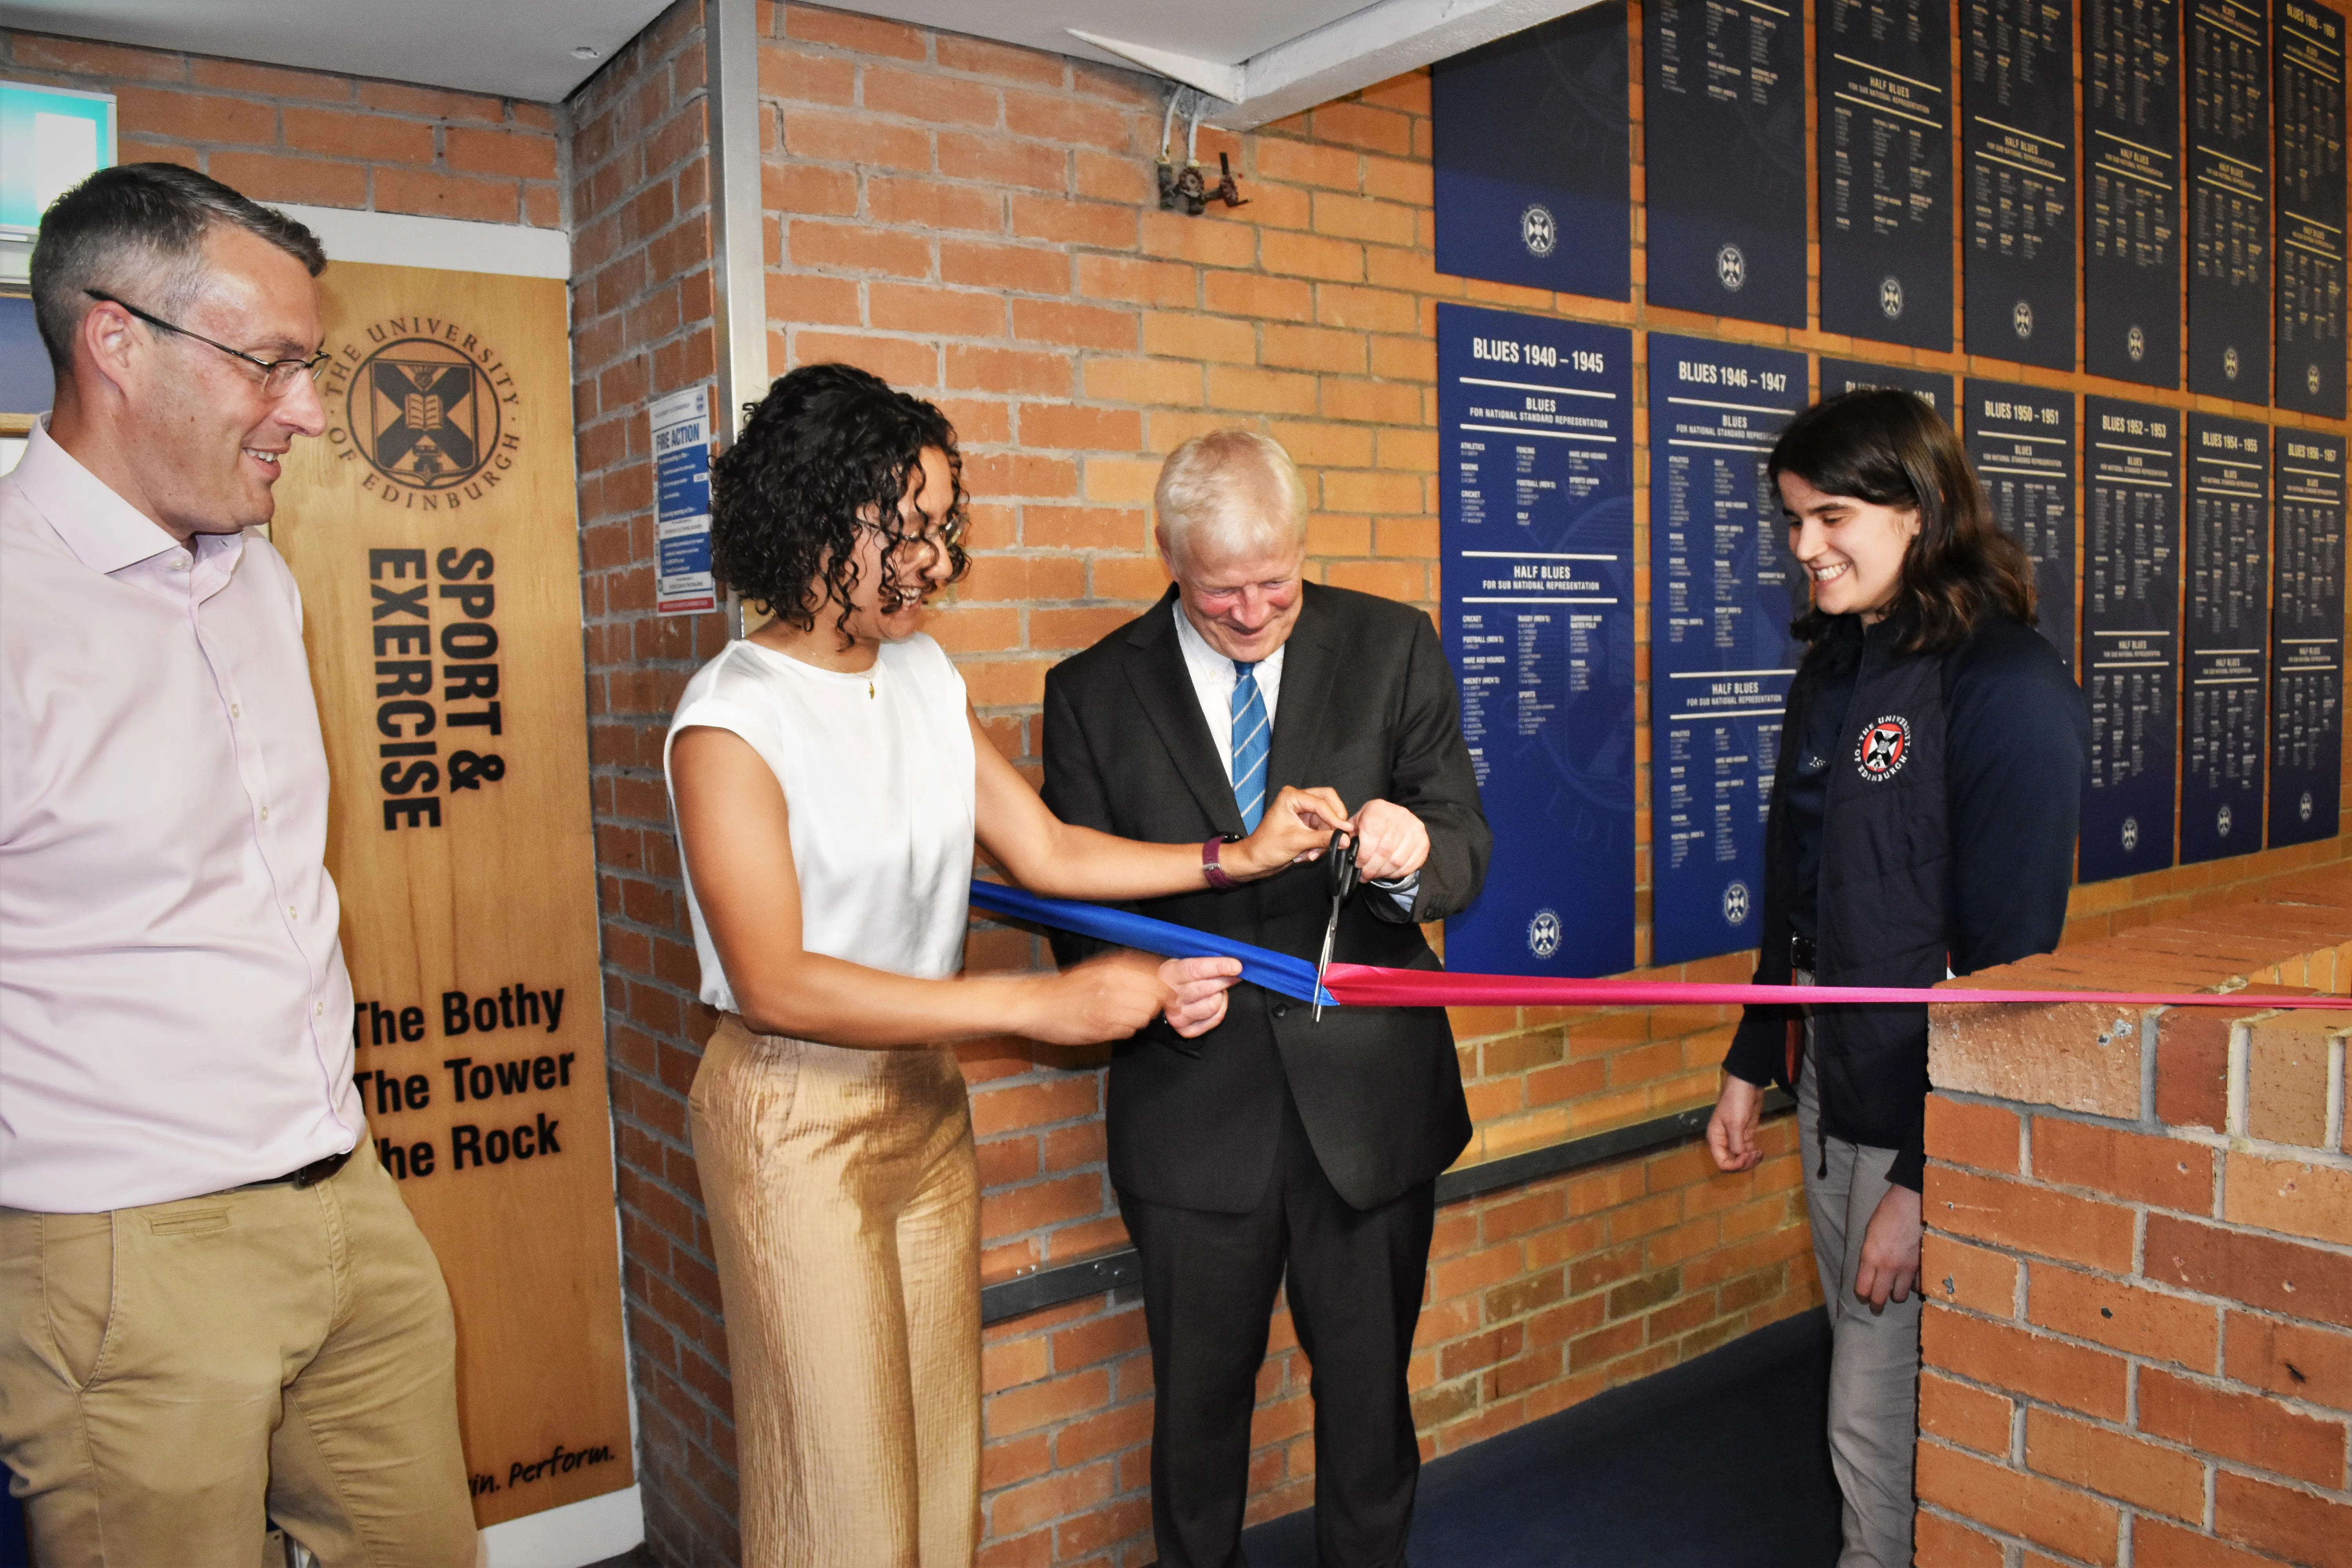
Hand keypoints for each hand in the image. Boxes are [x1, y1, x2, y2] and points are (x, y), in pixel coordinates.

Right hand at [1023, 954, 1171, 1045]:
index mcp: (1115, 966)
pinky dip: (1124, 1030)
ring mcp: (1109, 1006)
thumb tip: (1160, 976)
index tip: (1159, 994)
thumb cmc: (1068, 987)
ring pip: (1144, 1017)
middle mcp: (1115, 983)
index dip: (1163, 989)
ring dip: (1137, 1019)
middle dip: (1151, 1005)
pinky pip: (1129, 1031)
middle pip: (1156, 999)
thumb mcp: (1099, 968)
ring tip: (1119, 1015)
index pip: (1159, 978)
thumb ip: (1129, 971)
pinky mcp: (1102, 1027)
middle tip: (1135, 1006)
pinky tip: (1108, 1024)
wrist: (1037, 1003)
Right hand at [1161, 955, 1239, 1037]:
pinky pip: (1215, 1019)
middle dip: (1226, 980)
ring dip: (1221, 995)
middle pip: (1207, 989)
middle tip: (1234, 973)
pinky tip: (1216, 1000)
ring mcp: (1178, 1016)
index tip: (1236, 965)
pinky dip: (1221, 1008)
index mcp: (1169, 974)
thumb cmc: (1177, 975)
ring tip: (1218, 989)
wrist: (1160, 998)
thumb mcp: (1182, 959)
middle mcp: (1171, 997)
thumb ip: (1201, 958)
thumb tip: (1228, 958)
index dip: (1218, 967)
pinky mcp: (1186, 1030)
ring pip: (1213, 1005)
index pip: (1195, 970)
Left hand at [1233, 785, 1350, 876]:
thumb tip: (1346, 839)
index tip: (1346, 831)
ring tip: (1313, 854)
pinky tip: (1310, 854)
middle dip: (1333, 823)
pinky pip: (1323, 829)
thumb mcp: (1297, 842)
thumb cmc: (1266, 847)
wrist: (1254, 860)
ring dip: (1325, 837)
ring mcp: (1303, 811)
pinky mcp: (1306, 823)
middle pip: (1329, 802)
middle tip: (1338, 837)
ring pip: (1328, 818)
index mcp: (1291, 796)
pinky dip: (1321, 842)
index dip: (1336, 818)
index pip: (1321, 803)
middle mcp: (1298, 799)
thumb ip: (1323, 839)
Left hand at [1351, 799, 1429, 882]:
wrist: (1395, 819)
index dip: (1363, 854)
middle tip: (1364, 875)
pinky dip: (1396, 873)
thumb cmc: (1371, 823)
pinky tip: (1387, 873)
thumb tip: (1339, 847)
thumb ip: (1346, 835)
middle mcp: (1400, 815)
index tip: (1357, 864)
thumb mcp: (1356, 823)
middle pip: (1385, 850)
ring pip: (1397, 860)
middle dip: (1371, 867)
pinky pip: (1410, 864)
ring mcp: (1415, 828)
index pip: (1372, 834)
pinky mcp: (1424, 841)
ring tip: (1374, 875)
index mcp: (1379, 808)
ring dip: (1383, 872)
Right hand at [1705, 1072, 1766, 1172]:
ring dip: (1750, 1160)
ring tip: (1759, 1153)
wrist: (1748, 1084)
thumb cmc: (1737, 1101)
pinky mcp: (1745, 1134)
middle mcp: (1723, 1141)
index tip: (1746, 1156)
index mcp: (1716, 1138)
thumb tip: (1739, 1157)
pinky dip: (1754, 1155)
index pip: (1721, 1162)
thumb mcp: (1735, 1123)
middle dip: (1744, 1163)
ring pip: (1740, 1159)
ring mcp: (1735, 1138)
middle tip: (1754, 1154)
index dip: (1734, 1165)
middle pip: (1731, 1163)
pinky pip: (1747, 1151)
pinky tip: (1760, 1151)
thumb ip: (1736, 1144)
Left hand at [1854, 1184, 1922, 1311]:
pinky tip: (1911, 1281)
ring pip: (1899, 1295)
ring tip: (1894, 1291)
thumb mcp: (1870, 1233)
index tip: (1863, 1297)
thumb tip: (1871, 1271)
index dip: (1862, 1296)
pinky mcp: (1922, 1265)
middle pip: (1880, 1297)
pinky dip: (1913, 1286)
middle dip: (1877, 1304)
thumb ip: (1870, 1255)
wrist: (1912, 1202)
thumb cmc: (1887, 1213)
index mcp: (1870, 1256)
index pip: (1863, 1288)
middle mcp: (1887, 1266)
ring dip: (1895, 1294)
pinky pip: (1917, 1286)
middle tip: (1876, 1307)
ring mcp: (1906, 1267)